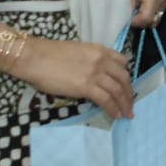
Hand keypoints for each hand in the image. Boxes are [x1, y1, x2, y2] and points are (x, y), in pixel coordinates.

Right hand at [16, 37, 134, 119]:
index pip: (122, 62)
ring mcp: (95, 73)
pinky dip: (113, 108)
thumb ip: (91, 60)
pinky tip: (116, 115)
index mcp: (100, 50)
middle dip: (128, 93)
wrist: (35, 57)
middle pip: (123, 78)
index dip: (126, 76)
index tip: (126, 86)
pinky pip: (106, 99)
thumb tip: (95, 74)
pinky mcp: (86, 86)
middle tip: (130, 104)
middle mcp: (101, 60)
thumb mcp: (78, 51)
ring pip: (117, 90)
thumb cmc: (50, 54)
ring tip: (127, 114)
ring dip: (124, 104)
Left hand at [127, 0, 165, 27]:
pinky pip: (154, 9)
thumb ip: (126, 0)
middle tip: (126, 9)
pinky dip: (145, 9)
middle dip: (138, 18)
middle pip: (152, 19)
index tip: (123, 17)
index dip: (134, 22)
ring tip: (131, 2)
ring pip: (153, 16)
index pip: (147, 18)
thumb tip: (125, 18)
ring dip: (141, 14)